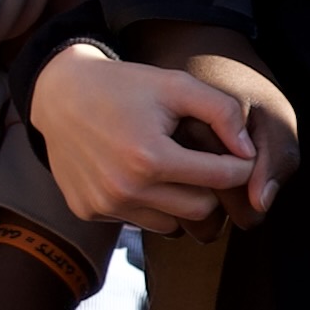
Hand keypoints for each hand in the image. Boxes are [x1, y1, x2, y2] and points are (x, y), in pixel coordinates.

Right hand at [32, 46, 291, 230]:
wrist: (59, 94)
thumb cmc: (125, 86)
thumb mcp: (176, 85)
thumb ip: (223, 112)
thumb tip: (250, 153)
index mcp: (151, 158)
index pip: (222, 179)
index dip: (240, 166)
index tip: (240, 155)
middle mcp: (126, 189)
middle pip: (202, 211)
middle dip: (213, 189)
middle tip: (208, 165)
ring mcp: (105, 205)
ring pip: (173, 225)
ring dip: (181, 202)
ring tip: (175, 171)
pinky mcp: (89, 211)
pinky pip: (140, 222)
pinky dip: (150, 206)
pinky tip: (142, 176)